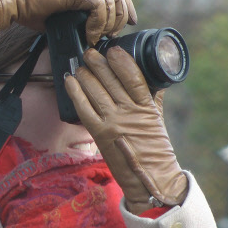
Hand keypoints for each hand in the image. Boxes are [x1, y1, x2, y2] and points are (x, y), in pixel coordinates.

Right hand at [0, 0, 136, 45]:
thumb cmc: (31, 10)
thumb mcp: (60, 21)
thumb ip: (76, 25)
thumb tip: (86, 41)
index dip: (127, 7)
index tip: (131, 22)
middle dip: (121, 19)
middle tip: (110, 36)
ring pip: (113, 2)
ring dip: (108, 24)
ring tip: (96, 37)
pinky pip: (100, 6)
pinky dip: (98, 23)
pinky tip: (89, 34)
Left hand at [65, 47, 187, 214]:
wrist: (149, 178)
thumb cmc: (156, 149)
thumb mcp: (157, 118)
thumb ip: (153, 96)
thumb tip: (153, 76)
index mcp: (145, 106)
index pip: (132, 76)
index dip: (120, 60)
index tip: (113, 49)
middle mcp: (127, 112)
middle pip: (109, 81)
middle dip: (97, 63)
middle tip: (90, 52)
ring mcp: (111, 123)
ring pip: (94, 91)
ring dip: (85, 74)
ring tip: (80, 64)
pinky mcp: (98, 134)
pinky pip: (83, 109)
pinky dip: (75, 93)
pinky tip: (70, 81)